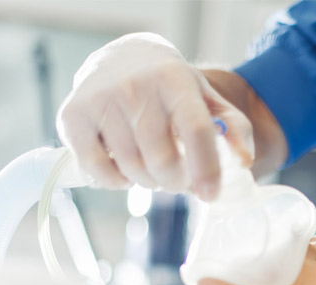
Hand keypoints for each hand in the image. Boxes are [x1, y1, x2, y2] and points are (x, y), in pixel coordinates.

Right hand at [56, 33, 253, 198]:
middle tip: (176, 176)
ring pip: (132, 170)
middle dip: (174, 181)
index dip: (206, 168)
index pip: (196, 130)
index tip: (210, 194)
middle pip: (162, 161)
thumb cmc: (172, 89)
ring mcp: (101, 100)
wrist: (122, 60)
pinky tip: (123, 167)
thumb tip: (243, 161)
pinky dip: (115, 181)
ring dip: (147, 181)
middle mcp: (135, 86)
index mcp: (175, 81)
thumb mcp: (207, 100)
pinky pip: (98, 171)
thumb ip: (233, 129)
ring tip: (151, 166)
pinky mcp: (72, 117)